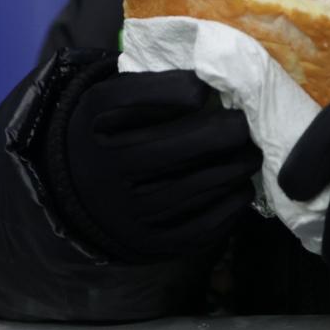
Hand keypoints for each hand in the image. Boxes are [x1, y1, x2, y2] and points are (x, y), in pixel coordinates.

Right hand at [53, 67, 260, 262]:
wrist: (78, 191)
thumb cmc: (109, 133)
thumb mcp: (110, 99)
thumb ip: (152, 86)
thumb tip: (209, 85)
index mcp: (97, 127)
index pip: (142, 101)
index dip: (181, 91)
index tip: (205, 87)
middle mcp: (108, 173)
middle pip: (178, 150)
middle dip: (225, 133)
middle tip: (246, 124)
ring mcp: (130, 214)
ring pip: (196, 188)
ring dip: (235, 168)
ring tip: (251, 153)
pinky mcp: (151, 244)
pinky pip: (201, 226)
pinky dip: (230, 205)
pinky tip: (241, 186)